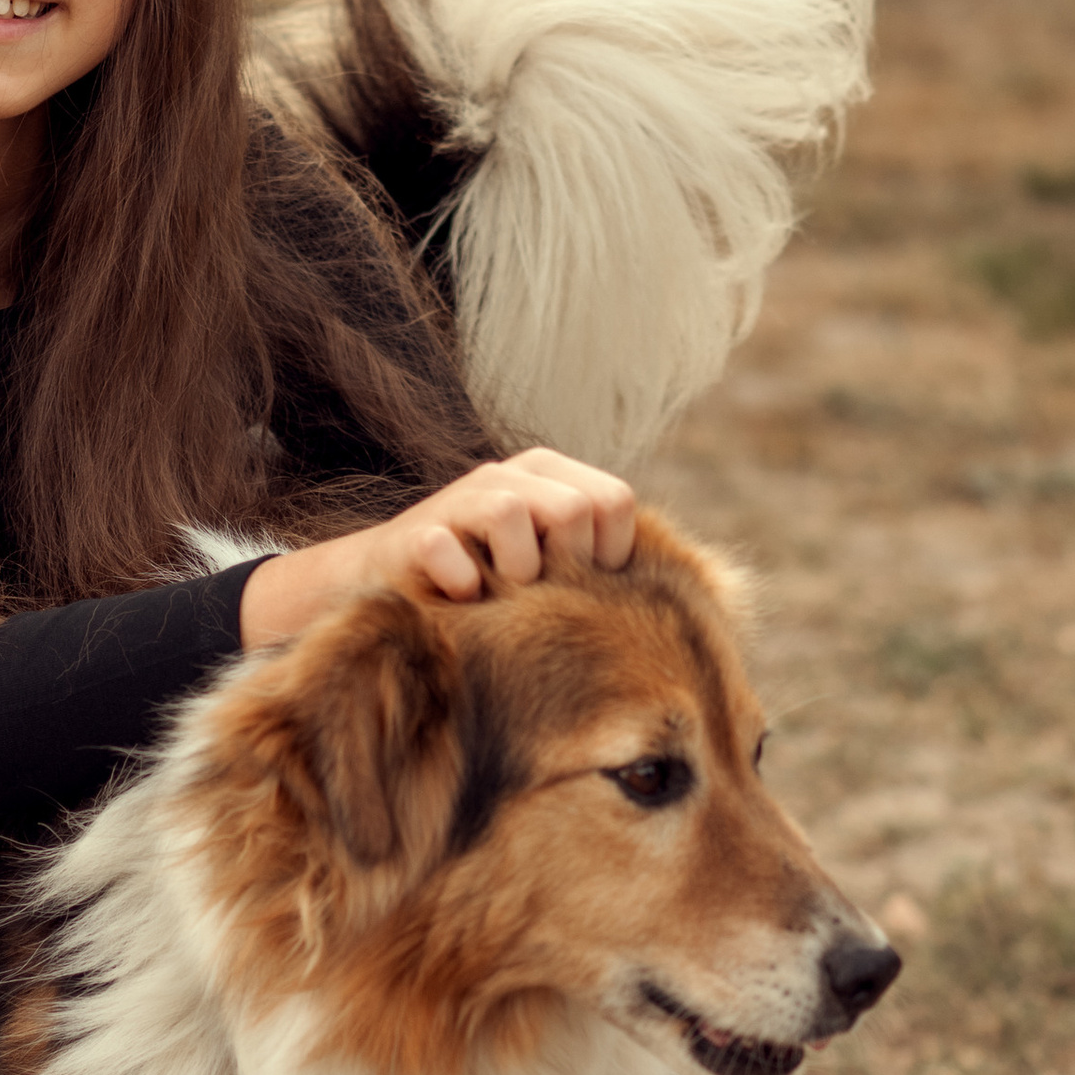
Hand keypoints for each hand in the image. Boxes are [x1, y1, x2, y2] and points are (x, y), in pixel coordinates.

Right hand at [239, 450, 636, 649]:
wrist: (386, 591)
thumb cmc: (486, 586)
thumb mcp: (548, 565)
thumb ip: (596, 559)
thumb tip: (688, 589)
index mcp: (550, 475)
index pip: (614, 501)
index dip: (609, 558)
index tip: (581, 590)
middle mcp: (509, 475)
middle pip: (575, 508)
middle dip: (563, 565)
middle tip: (535, 593)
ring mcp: (460, 499)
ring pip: (514, 516)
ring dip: (513, 575)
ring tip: (497, 595)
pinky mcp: (416, 534)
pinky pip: (452, 553)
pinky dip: (462, 586)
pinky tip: (459, 600)